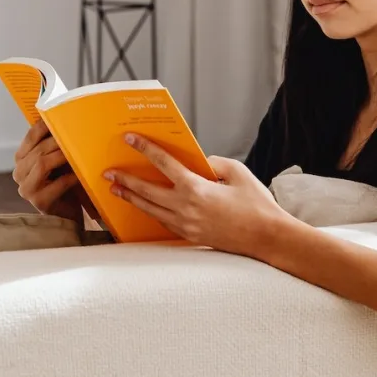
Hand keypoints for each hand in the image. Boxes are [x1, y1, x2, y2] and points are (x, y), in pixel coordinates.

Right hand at [13, 119, 98, 222]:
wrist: (66, 215)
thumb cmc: (63, 185)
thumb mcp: (57, 162)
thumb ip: (54, 146)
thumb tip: (68, 120)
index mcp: (21, 160)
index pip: (30, 138)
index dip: (44, 126)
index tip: (60, 116)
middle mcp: (19, 173)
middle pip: (38, 150)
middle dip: (58, 141)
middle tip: (77, 134)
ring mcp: (27, 189)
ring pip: (43, 164)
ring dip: (62, 155)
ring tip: (78, 150)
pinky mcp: (40, 202)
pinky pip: (58, 183)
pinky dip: (71, 176)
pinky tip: (82, 172)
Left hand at [103, 133, 291, 256]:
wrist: (267, 238)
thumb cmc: (256, 204)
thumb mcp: (238, 173)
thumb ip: (215, 163)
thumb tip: (199, 163)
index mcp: (196, 188)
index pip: (163, 164)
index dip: (145, 149)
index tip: (130, 139)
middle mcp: (185, 207)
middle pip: (147, 190)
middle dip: (126, 179)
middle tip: (109, 172)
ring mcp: (186, 224)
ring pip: (150, 209)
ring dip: (131, 198)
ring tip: (116, 190)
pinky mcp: (190, 235)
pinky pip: (163, 222)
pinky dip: (150, 212)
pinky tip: (143, 207)